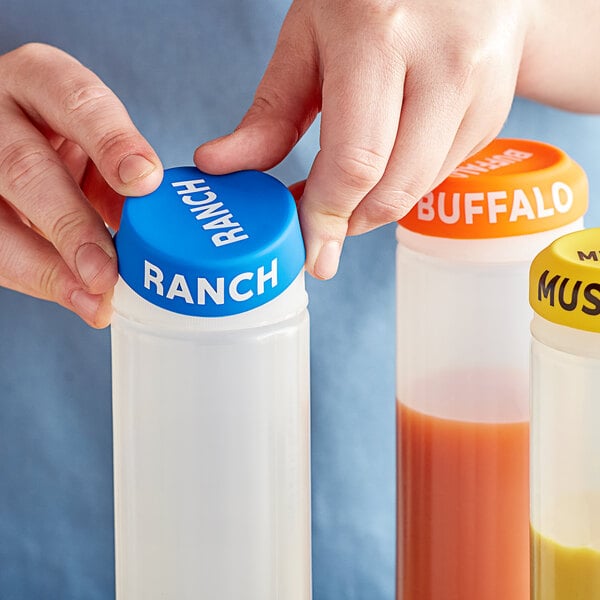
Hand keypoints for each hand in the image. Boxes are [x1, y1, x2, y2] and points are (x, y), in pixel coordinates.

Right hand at [0, 43, 161, 326]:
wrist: (9, 140)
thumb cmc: (65, 141)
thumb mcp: (93, 139)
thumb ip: (117, 173)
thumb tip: (155, 236)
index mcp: (41, 82)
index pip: (77, 101)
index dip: (112, 142)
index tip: (144, 182)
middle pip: (25, 167)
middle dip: (71, 226)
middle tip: (107, 273)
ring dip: (48, 269)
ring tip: (94, 302)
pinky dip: (38, 279)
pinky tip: (74, 297)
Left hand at [195, 0, 533, 278]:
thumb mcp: (307, 39)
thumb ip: (269, 113)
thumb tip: (219, 167)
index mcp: (380, 37)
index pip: (353, 161)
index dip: (326, 216)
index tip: (307, 250)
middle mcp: (442, 63)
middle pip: (391, 188)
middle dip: (348, 222)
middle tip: (320, 228)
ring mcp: (480, 88)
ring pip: (417, 189)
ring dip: (373, 207)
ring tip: (344, 192)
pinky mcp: (495, 110)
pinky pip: (441, 174)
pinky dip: (404, 184)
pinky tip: (385, 163)